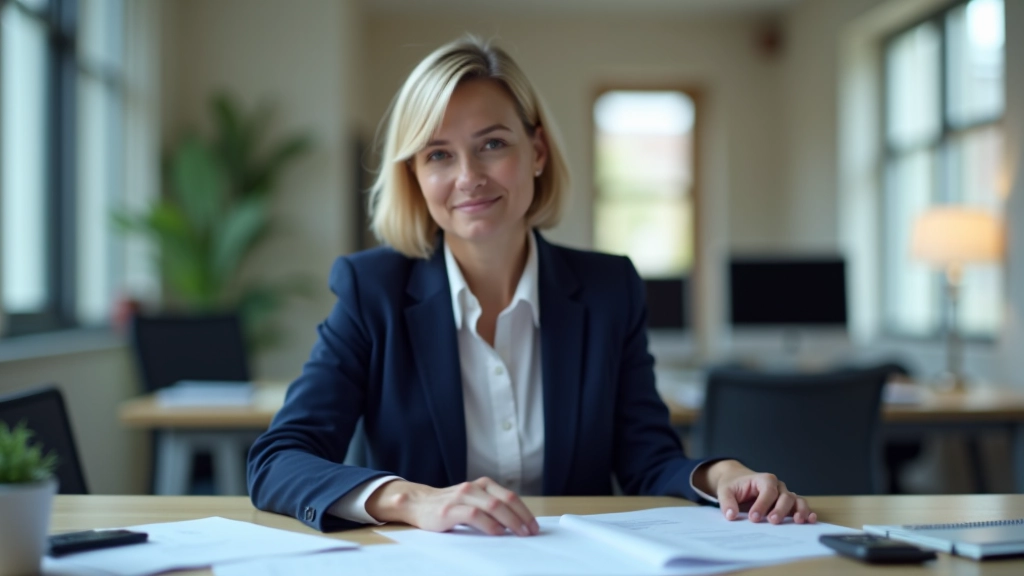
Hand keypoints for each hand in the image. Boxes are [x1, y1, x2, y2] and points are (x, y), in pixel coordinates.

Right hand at [365, 477, 539, 535]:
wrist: (418, 504)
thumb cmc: (450, 506)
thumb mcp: (474, 501)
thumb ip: (492, 507)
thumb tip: (519, 523)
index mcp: (483, 484)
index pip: (510, 496)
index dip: (525, 511)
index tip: (534, 526)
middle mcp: (474, 487)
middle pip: (505, 500)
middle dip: (521, 517)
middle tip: (530, 532)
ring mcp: (461, 496)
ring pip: (493, 505)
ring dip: (510, 520)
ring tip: (519, 533)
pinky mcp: (450, 509)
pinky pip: (474, 514)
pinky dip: (489, 524)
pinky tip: (498, 533)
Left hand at [695, 460, 816, 524]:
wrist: (737, 480)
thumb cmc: (733, 485)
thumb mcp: (725, 491)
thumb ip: (727, 502)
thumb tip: (730, 515)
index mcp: (763, 479)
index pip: (767, 491)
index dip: (762, 504)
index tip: (754, 518)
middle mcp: (778, 486)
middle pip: (785, 496)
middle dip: (780, 510)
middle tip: (772, 522)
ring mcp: (785, 494)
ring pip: (796, 500)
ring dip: (799, 511)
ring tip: (798, 521)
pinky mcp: (788, 503)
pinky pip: (801, 505)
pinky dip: (806, 512)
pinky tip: (810, 520)